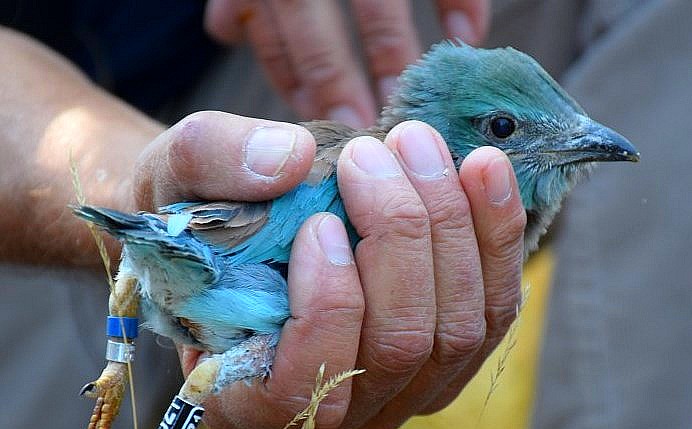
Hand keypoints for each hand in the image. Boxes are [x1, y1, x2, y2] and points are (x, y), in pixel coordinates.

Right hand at [160, 116, 525, 428]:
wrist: (240, 224)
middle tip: (374, 153)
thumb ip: (209, 162)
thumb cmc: (197, 217)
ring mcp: (402, 391)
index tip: (319, 224)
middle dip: (400, 237)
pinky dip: (496, 234)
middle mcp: (335, 414)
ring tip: (417, 144)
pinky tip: (483, 166)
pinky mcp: (453, 355)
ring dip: (449, 225)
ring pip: (459, 329)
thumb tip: (291, 159)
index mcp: (250, 401)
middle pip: (399, 347)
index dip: (326, 310)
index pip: (303, 390)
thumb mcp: (172, 176)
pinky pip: (495, 308)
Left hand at [204, 0, 489, 125]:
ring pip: (376, 8)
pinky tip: (465, 39)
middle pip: (317, 35)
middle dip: (341, 96)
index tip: (317, 131)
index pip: (274, 35)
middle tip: (366, 148)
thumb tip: (222, 30)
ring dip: (396, 63)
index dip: (295, 87)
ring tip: (411, 114)